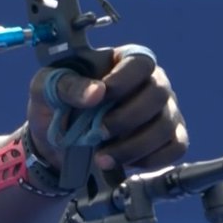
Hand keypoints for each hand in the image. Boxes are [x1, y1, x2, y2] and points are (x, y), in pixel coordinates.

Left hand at [26, 46, 188, 171]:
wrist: (56, 144)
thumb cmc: (55, 105)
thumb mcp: (47, 88)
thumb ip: (67, 85)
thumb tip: (96, 92)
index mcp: (122, 62)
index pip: (140, 62)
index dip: (125, 78)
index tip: (104, 94)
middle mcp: (151, 83)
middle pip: (158, 94)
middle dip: (126, 118)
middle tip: (98, 133)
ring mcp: (164, 111)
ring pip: (165, 126)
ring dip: (132, 146)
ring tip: (102, 156)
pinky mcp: (169, 138)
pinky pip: (175, 148)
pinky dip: (149, 159)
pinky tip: (122, 161)